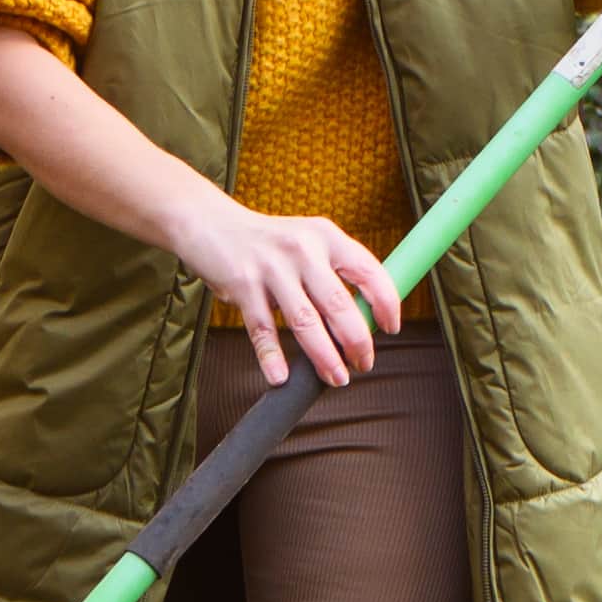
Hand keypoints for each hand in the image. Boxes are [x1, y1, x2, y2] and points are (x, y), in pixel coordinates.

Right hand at [168, 197, 403, 386]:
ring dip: (324, 356)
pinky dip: (272, 357)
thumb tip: (365, 319)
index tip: (391, 328)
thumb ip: (334, 272)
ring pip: (304, 322)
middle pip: (339, 304)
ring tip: (336, 378)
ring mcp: (271, 268)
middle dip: (357, 341)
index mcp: (326, 236)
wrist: (210, 223)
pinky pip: (262, 330)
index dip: (386, 302)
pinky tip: (281, 377)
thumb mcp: (307, 242)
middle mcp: (302, 249)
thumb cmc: (268, 243)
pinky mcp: (242, 285)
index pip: (368, 271)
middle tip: (363, 364)